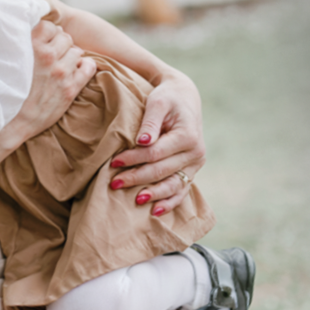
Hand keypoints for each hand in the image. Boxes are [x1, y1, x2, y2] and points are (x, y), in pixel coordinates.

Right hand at [0, 17, 96, 149]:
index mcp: (30, 47)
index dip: (48, 32)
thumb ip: (23, 45)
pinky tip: (77, 69)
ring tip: (63, 63)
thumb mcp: (9, 61)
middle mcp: (47, 57)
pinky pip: (88, 68)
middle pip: (65, 37)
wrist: (10, 122)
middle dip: (61, 43)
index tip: (45, 40)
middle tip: (55, 52)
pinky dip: (85, 66)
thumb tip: (34, 31)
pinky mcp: (70, 89)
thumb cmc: (7, 90)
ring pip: (77, 51)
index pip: (49, 26)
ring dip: (71, 55)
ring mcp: (61, 73)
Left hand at [107, 67, 205, 215]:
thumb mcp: (158, 102)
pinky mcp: (192, 171)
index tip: (113, 161)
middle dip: (137, 178)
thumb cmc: (167, 98)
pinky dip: (169, 202)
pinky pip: (182, 191)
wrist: (185, 98)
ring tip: (135, 200)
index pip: (155, 153)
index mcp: (188, 136)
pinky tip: (155, 211)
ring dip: (153, 194)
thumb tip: (142, 142)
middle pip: (162, 171)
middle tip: (114, 183)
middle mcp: (196, 153)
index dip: (134, 159)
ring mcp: (196, 164)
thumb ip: (150, 122)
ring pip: (173, 185)